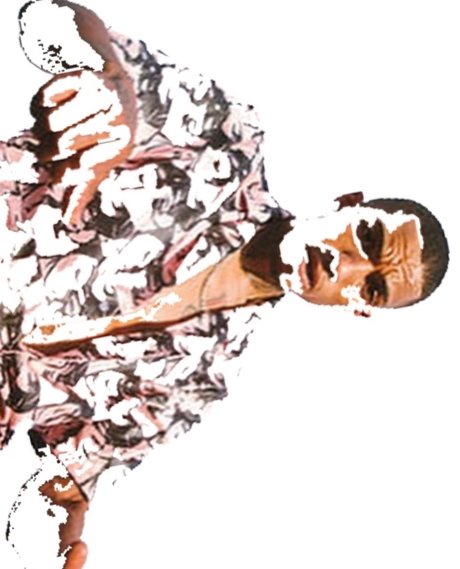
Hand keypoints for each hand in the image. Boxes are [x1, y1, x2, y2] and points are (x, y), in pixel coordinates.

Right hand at [31, 68, 134, 226]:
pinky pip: (47, 95)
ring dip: (40, 129)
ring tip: (46, 132)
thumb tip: (69, 220)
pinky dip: (39, 105)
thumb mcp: (103, 162)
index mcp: (123, 145)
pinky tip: (47, 109)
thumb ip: (84, 189)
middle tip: (45, 154)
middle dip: (47, 153)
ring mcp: (101, 96)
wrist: (121, 89)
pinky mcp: (85, 76)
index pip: (82, 167)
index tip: (56, 175)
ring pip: (51, 121)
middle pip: (63, 144)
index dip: (63, 175)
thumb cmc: (109, 136)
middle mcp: (116, 119)